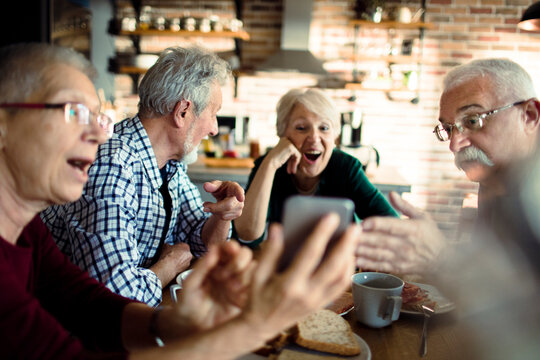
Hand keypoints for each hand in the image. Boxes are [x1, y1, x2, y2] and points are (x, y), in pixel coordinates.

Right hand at [151, 242, 192, 285]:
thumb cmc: (168, 256)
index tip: (174, 248)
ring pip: (184, 259)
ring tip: (173, 260)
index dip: (177, 247)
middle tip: (174, 254)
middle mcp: (189, 253)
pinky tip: (174, 265)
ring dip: (180, 259)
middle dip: (180, 253)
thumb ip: (169, 245)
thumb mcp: (166, 246)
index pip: (182, 245)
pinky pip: (183, 265)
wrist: (167, 266)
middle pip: (184, 252)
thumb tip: (167, 246)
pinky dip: (180, 265)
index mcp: (185, 246)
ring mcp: (188, 261)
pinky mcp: (186, 268)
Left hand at [174, 241, 254, 329]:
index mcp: (215, 265)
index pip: (227, 249)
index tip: (231, 248)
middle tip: (224, 275)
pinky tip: (238, 296)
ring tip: (231, 288)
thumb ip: (201, 268)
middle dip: (238, 260)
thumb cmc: (186, 307)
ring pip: (253, 269)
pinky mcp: (245, 299)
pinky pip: (255, 288)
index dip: (231, 246)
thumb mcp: (189, 286)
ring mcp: (239, 285)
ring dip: (244, 274)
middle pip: (244, 255)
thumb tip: (213, 250)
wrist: (190, 331)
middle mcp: (229, 272)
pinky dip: (250, 288)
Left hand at [202, 181, 244, 220]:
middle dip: (215, 207)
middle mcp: (240, 198)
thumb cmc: (222, 189)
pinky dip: (216, 214)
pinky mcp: (237, 214)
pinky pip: (224, 217)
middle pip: (227, 206)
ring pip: (224, 213)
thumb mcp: (216, 186)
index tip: (241, 198)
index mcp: (235, 188)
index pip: (238, 191)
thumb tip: (206, 186)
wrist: (225, 198)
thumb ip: (211, 186)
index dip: (240, 194)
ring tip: (210, 205)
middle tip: (204, 205)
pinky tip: (216, 209)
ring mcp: (240, 207)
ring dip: (214, 210)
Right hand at [240, 214, 359, 338]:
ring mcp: (317, 301)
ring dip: (350, 257)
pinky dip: (347, 270)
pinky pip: (341, 287)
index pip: (310, 254)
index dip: (322, 234)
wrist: (261, 326)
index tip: (331, 217)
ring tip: (353, 239)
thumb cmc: (258, 297)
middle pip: (334, 267)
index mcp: (288, 284)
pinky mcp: (321, 305)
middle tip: (354, 227)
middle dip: (347, 245)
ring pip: (342, 278)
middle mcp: (306, 294)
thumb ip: (270, 251)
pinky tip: (347, 256)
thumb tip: (278, 227)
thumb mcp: (258, 274)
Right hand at [265, 137, 301, 173]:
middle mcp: (286, 139)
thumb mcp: (283, 154)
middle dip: (293, 161)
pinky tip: (292, 168)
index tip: (290, 166)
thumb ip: (290, 152)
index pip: (292, 148)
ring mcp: (289, 142)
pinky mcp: (291, 147)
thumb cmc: (274, 160)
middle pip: (295, 151)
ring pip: (297, 153)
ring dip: (295, 163)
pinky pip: (298, 155)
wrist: (270, 163)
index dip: (292, 158)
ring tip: (292, 171)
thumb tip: (301, 154)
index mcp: (284, 140)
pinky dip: (296, 162)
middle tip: (292, 170)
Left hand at [355, 192, 445, 273]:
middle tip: (347, 232)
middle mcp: (406, 245)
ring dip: (361, 249)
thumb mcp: (423, 217)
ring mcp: (401, 258)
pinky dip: (366, 263)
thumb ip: (405, 206)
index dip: (377, 224)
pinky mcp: (397, 268)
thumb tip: (391, 193)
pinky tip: (354, 259)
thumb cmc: (431, 237)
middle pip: (381, 240)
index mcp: (413, 230)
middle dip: (363, 236)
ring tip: (346, 244)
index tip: (364, 222)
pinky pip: (379, 265)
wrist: (442, 263)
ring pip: (378, 254)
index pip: (392, 226)